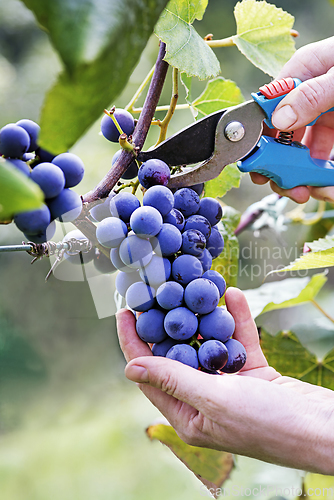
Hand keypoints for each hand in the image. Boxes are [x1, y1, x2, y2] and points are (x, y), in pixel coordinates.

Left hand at [116, 287, 333, 472]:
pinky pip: (239, 342)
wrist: (325, 429)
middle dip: (168, 323)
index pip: (151, 375)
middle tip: (157, 291)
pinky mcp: (253, 374)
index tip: (125, 312)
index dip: (134, 343)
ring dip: (205, 317)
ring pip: (208, 345)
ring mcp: (229, 386)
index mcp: (188, 416)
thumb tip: (130, 367)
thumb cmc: (268, 423)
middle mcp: (204, 400)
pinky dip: (237, 320)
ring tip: (193, 287)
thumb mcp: (215, 400)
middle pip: (177, 356)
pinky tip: (232, 295)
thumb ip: (174, 380)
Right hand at [251, 36, 333, 202]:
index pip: (269, 105)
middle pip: (281, 135)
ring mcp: (322, 114)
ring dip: (301, 175)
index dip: (261, 135)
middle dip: (281, 164)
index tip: (260, 162)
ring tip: (310, 191)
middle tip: (287, 185)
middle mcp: (308, 96)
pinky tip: (325, 185)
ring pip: (300, 150)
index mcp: (303, 71)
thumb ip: (312, 95)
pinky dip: (321, 174)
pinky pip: (322, 155)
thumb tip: (279, 119)